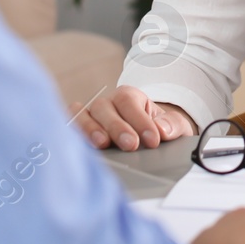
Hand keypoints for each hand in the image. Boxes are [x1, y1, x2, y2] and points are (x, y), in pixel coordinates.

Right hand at [73, 85, 195, 150]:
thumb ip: (172, 125)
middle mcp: (106, 103)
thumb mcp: (174, 125)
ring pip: (82, 115)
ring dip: (90, 130)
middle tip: (131, 145)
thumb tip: (163, 129)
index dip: (140, 120)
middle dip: (117, 127)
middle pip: (104, 108)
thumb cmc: (158, 130)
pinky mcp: (77, 131)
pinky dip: (71, 133)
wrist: (146, 138)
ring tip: (102, 145)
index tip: (153, 140)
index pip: (129, 102)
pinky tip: (79, 147)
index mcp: (129, 96)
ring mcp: (89, 117)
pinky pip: (69, 126)